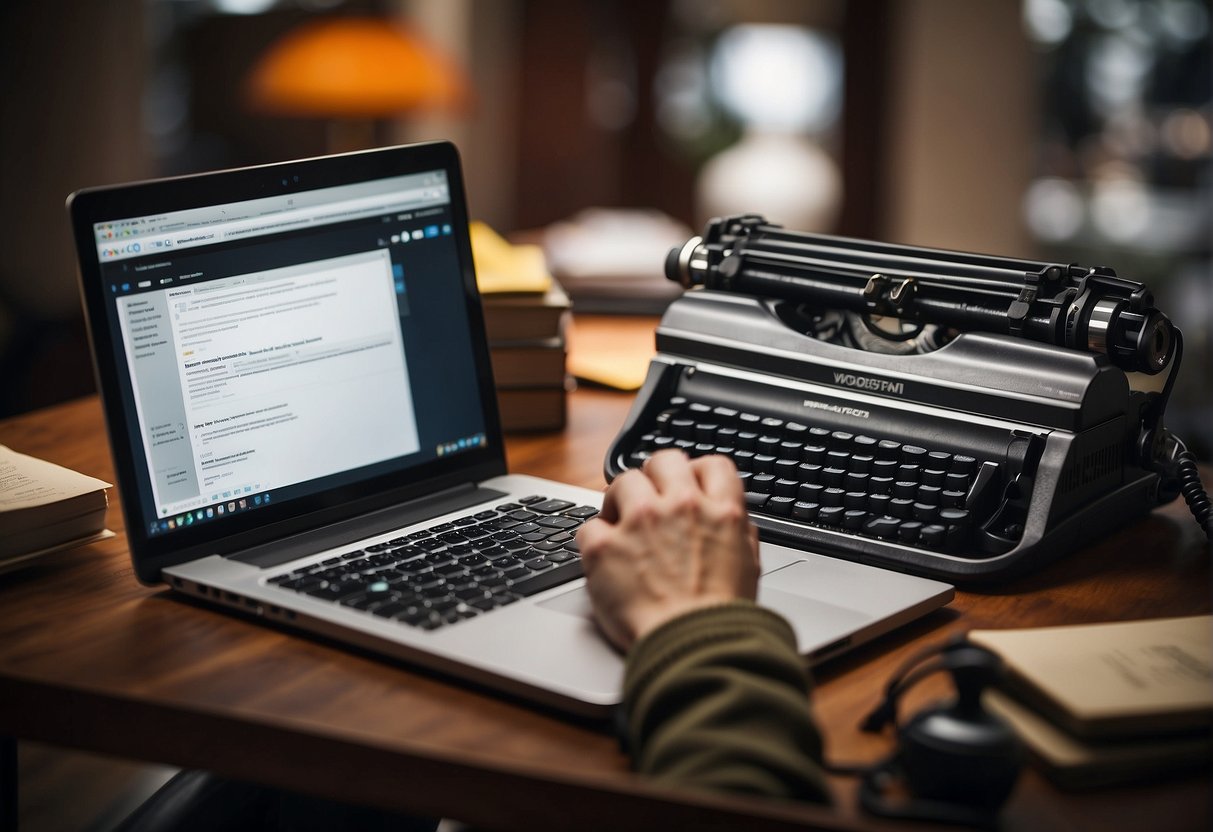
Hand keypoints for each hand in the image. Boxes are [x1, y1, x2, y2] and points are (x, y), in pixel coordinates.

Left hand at [577, 449, 760, 650]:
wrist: (694, 649)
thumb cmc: (721, 620)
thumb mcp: (749, 567)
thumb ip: (739, 534)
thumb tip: (731, 520)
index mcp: (722, 512)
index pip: (712, 465)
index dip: (697, 473)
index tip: (686, 486)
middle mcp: (680, 507)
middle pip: (663, 460)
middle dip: (654, 477)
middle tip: (648, 500)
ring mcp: (640, 522)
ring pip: (621, 482)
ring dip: (620, 501)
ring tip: (619, 524)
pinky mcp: (605, 547)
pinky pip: (589, 526)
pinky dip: (594, 541)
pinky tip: (603, 558)